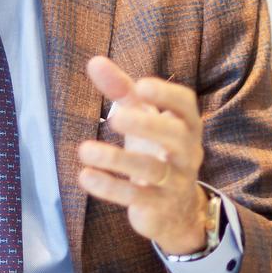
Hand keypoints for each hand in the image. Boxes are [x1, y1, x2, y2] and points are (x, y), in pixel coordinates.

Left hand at [78, 56, 211, 256]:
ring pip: (152, 169)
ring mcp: (175, 181)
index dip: (166, 95)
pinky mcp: (158, 206)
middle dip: (147, 125)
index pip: (186, 106)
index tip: (140, 86)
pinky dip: (109, 187)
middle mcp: (187, 153)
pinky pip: (135, 197)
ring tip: (84, 150)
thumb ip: (122, 91)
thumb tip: (94, 62)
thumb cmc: (156, 151)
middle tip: (115, 118)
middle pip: (176, 136)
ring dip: (117, 159)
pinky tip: (86, 176)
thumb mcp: (143, 119)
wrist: (176, 210)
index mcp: (187, 126)